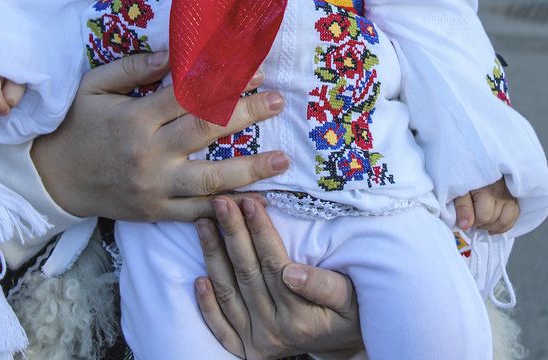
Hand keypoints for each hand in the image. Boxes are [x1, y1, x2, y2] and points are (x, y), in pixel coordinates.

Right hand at [30, 51, 288, 220]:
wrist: (53, 179)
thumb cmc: (77, 125)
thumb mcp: (95, 86)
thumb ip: (134, 68)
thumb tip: (174, 54)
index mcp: (136, 119)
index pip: (189, 96)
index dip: (224, 82)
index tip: (254, 71)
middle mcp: (150, 154)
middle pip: (206, 132)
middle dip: (248, 115)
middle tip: (279, 101)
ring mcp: (155, 187)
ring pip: (210, 180)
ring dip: (250, 170)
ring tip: (283, 160)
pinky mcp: (156, 212)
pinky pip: (197, 214)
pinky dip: (227, 210)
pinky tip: (255, 202)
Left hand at [195, 197, 363, 359]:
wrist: (343, 347)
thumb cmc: (349, 313)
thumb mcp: (350, 299)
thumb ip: (324, 286)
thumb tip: (292, 273)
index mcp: (300, 317)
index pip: (274, 264)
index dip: (261, 232)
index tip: (250, 202)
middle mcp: (274, 331)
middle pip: (247, 273)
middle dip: (232, 233)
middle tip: (220, 201)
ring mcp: (256, 341)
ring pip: (228, 293)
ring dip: (213, 256)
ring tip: (203, 222)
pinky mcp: (244, 349)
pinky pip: (220, 327)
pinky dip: (207, 304)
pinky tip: (197, 277)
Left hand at [454, 177, 519, 233]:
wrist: (480, 162)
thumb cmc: (467, 176)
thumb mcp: (459, 189)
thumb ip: (462, 207)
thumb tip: (465, 226)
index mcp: (486, 190)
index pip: (483, 217)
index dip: (473, 220)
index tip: (466, 215)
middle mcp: (501, 193)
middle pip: (494, 220)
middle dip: (482, 223)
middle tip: (473, 216)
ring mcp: (510, 195)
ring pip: (506, 221)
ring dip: (493, 225)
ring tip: (483, 220)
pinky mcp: (515, 197)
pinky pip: (514, 217)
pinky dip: (504, 224)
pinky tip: (494, 222)